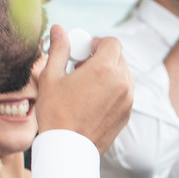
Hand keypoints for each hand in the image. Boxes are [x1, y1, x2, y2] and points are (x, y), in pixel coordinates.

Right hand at [35, 28, 133, 154]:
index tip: (85, 51)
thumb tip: (59, 29)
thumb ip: (59, 49)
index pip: (112, 42)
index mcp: (105, 69)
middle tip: (82, 68)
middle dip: (102, 58)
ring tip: (87, 86)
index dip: (98, 42)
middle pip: (119, 58)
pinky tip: (93, 101)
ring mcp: (127, 100)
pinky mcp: (127, 115)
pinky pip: (124, 94)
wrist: (68, 148)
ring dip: (109, 74)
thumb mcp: (51, 77)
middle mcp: (122, 83)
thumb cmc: (56, 112)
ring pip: (124, 76)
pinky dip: (113, 91)